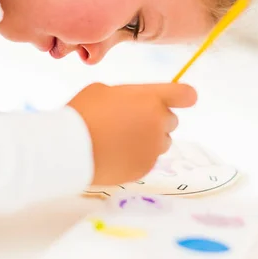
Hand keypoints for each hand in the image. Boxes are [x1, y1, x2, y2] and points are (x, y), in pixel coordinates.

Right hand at [68, 82, 196, 185]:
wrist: (71, 148)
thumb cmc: (84, 112)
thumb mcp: (105, 90)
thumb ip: (129, 96)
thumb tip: (134, 104)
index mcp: (151, 99)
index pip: (186, 95)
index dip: (183, 96)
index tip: (178, 99)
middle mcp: (158, 123)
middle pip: (172, 120)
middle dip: (156, 120)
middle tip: (131, 121)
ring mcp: (154, 148)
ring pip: (162, 141)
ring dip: (149, 139)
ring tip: (122, 139)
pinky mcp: (146, 168)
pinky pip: (149, 159)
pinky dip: (137, 156)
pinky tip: (116, 153)